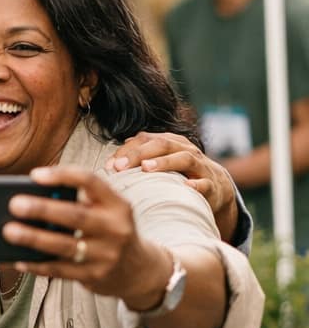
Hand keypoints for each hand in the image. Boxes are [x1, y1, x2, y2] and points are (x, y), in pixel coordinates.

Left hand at [2, 165, 170, 309]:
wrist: (139, 270)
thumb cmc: (108, 230)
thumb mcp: (105, 211)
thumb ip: (78, 202)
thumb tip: (29, 199)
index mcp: (116, 204)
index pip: (91, 181)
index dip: (62, 176)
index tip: (35, 175)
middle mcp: (115, 228)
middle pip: (75, 215)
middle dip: (42, 209)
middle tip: (14, 204)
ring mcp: (106, 254)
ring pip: (64, 245)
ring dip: (33, 238)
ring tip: (8, 231)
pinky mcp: (95, 276)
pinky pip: (60, 270)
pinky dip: (37, 265)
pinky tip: (18, 259)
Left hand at [107, 131, 237, 243]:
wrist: (216, 188)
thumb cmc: (179, 175)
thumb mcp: (160, 163)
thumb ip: (138, 158)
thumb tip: (111, 162)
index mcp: (170, 142)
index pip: (145, 139)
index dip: (126, 150)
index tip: (110, 166)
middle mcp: (185, 149)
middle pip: (162, 144)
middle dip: (139, 154)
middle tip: (121, 167)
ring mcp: (200, 166)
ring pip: (184, 158)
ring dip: (164, 163)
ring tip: (146, 169)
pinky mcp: (212, 185)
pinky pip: (206, 183)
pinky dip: (197, 185)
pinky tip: (187, 187)